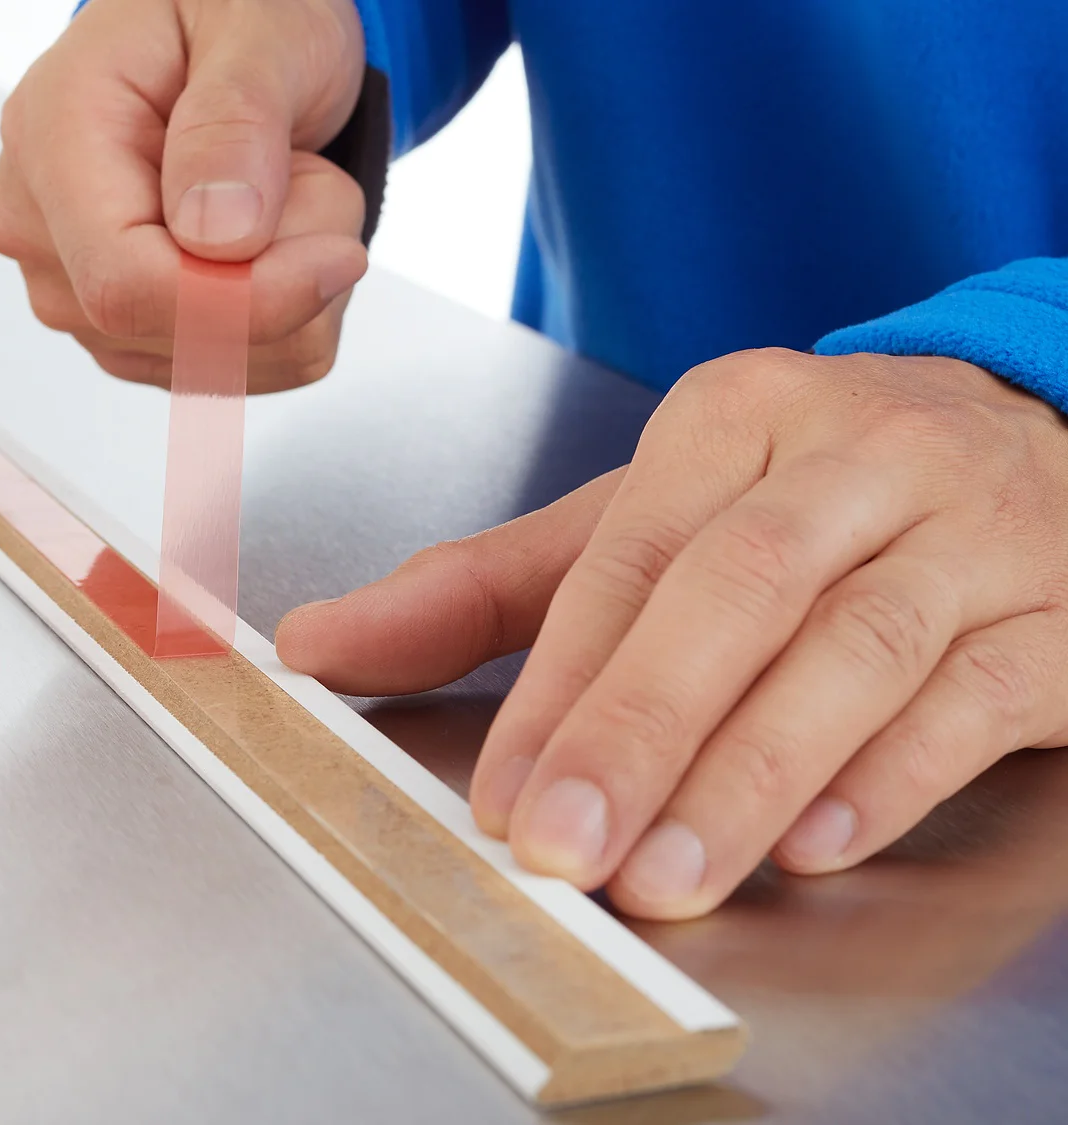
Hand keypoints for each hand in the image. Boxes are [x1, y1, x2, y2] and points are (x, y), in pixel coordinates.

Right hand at [0, 0, 368, 392]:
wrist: (235, 44)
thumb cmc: (239, 13)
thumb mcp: (258, 26)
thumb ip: (236, 121)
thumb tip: (215, 236)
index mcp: (52, 140)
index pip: (126, 284)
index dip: (246, 300)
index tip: (342, 257)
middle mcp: (43, 234)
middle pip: (181, 334)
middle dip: (286, 270)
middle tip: (302, 167)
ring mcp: (78, 296)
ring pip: (225, 363)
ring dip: (294, 287)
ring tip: (277, 187)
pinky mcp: (127, 337)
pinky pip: (243, 370)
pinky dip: (289, 313)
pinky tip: (269, 235)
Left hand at [278, 349, 1067, 918]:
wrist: (1017, 437)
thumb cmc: (798, 496)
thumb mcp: (640, 519)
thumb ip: (487, 589)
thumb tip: (317, 644)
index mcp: (734, 416)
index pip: (633, 552)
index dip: (564, 681)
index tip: (507, 796)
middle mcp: (855, 453)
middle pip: (742, 588)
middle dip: (644, 727)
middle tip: (570, 848)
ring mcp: (972, 523)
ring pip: (860, 645)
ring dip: (754, 771)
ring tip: (671, 874)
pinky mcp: (1057, 607)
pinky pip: (975, 692)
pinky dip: (892, 775)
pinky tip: (814, 843)